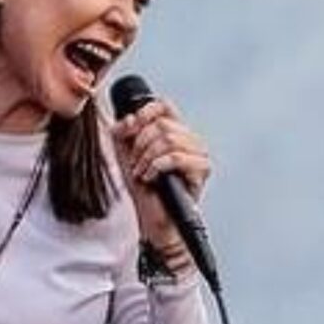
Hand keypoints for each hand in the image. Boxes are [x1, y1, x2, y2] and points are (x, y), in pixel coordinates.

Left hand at [109, 98, 210, 272]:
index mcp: (174, 131)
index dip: (144, 113)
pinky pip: (176, 157)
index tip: (129, 129)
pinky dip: (156, 167)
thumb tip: (129, 118)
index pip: (163, 105)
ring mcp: (199, 154)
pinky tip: (151, 178)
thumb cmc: (143, 187)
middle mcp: (190, 139)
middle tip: (135, 163)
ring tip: (142, 172)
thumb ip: (122, 130)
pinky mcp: (201, 171)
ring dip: (147, 158)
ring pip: (169, 139)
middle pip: (162, 124)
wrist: (151, 218)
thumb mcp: (124, 153)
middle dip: (140, 145)